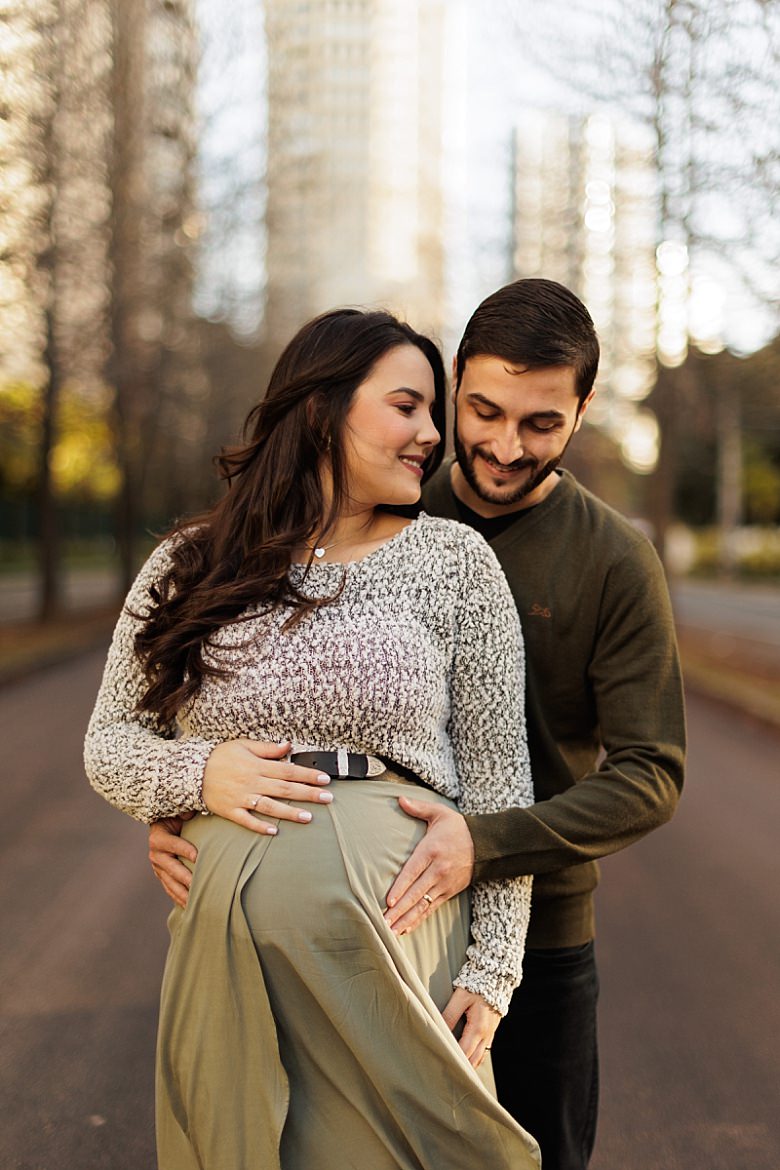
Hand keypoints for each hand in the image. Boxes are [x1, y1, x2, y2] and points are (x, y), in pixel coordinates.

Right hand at [149, 815, 195, 908]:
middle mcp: (155, 854)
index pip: (172, 844)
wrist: (164, 824)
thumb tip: (189, 815)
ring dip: (183, 893)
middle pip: (171, 868)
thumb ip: (184, 812)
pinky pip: (170, 889)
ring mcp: (158, 867)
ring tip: (195, 902)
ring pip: (170, 882)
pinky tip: (189, 906)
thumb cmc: (176, 816)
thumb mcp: (178, 812)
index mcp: (158, 837)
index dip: (184, 849)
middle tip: (198, 885)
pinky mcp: (162, 875)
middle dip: (185, 878)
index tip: (197, 856)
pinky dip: (179, 898)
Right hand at [201, 739, 332, 833]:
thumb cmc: (219, 756)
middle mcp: (252, 783)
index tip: (325, 779)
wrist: (191, 771)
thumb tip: (288, 745)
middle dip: (308, 794)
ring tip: (308, 818)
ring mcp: (242, 798)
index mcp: (257, 766)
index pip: (288, 771)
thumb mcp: (243, 745)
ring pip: (270, 807)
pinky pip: (247, 821)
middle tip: (328, 799)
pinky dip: (260, 827)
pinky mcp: (230, 811)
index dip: (308, 775)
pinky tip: (274, 832)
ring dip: (289, 812)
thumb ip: (267, 748)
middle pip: (285, 789)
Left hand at [384, 798, 474, 932]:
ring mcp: (444, 884)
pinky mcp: (449, 892)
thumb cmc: (458, 828)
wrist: (486, 845)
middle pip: (416, 893)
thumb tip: (399, 799)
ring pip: (423, 905)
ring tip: (390, 931)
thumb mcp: (440, 813)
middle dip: (399, 909)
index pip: (413, 871)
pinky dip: (418, 920)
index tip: (389, 900)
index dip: (401, 887)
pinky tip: (405, 929)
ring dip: (406, 919)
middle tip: (383, 921)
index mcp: (432, 850)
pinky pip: (431, 909)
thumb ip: (418, 808)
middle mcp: (438, 870)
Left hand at [442, 987, 500, 1068]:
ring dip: (469, 1064)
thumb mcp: (460, 997)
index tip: (441, 1067)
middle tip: (446, 1074)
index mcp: (478, 1028)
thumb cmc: (477, 984)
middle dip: (461, 1068)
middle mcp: (486, 1034)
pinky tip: (466, 1057)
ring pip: (480, 1057)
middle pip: (473, 1060)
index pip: (464, 1053)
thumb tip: (439, 1030)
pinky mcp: (491, 1029)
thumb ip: (449, 1015)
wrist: (497, 975)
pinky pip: (484, 1049)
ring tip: (455, 1070)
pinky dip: (475, 1056)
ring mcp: (490, 1033)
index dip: (453, 1061)